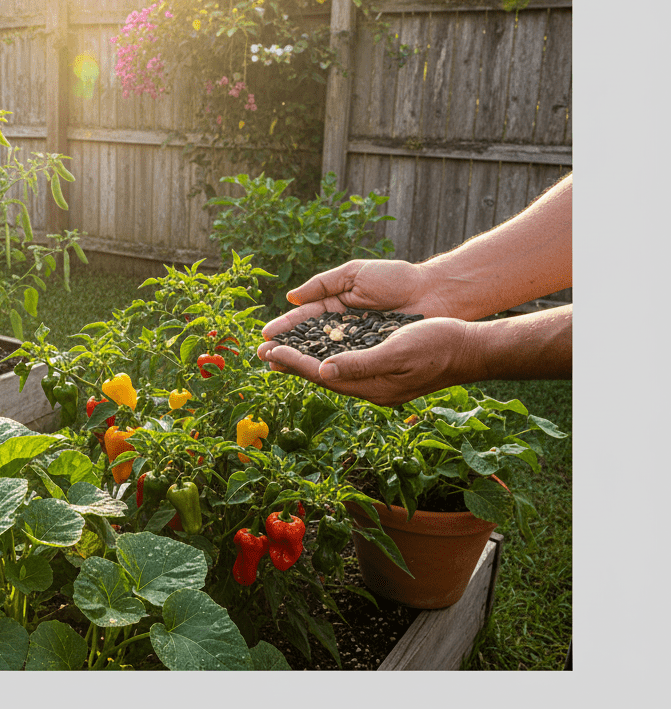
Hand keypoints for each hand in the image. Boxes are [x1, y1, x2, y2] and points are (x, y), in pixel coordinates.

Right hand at [258, 259, 451, 350]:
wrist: (436, 293)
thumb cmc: (397, 279)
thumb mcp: (356, 274)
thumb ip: (324, 284)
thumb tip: (292, 297)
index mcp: (336, 304)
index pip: (305, 318)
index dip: (286, 326)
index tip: (266, 334)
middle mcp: (344, 327)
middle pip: (309, 340)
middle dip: (286, 348)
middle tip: (263, 355)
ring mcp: (358, 343)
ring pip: (325, 355)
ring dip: (301, 362)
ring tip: (278, 367)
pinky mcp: (374, 356)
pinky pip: (348, 364)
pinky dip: (330, 369)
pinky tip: (313, 374)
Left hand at [258, 317, 480, 406]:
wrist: (470, 348)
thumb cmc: (438, 345)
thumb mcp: (397, 351)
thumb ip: (360, 363)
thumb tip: (323, 371)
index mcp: (371, 388)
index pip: (322, 375)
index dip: (294, 362)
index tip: (270, 349)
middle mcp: (370, 388)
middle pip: (321, 375)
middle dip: (291, 363)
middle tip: (261, 351)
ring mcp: (378, 380)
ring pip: (332, 370)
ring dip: (305, 359)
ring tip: (278, 351)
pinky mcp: (384, 367)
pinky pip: (346, 363)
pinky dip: (326, 354)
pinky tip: (315, 348)